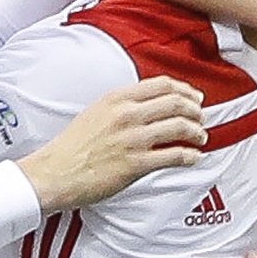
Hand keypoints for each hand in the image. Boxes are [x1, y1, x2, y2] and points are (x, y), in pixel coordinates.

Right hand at [21, 77, 205, 211]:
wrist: (55, 172)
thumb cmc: (72, 147)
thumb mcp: (96, 113)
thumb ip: (122, 106)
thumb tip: (147, 107)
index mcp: (117, 99)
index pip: (162, 85)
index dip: (184, 90)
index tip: (193, 97)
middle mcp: (127, 115)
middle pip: (176, 103)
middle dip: (195, 110)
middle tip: (201, 117)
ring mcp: (133, 139)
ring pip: (179, 127)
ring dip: (197, 132)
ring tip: (200, 137)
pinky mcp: (136, 163)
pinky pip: (173, 156)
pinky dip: (190, 156)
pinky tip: (193, 157)